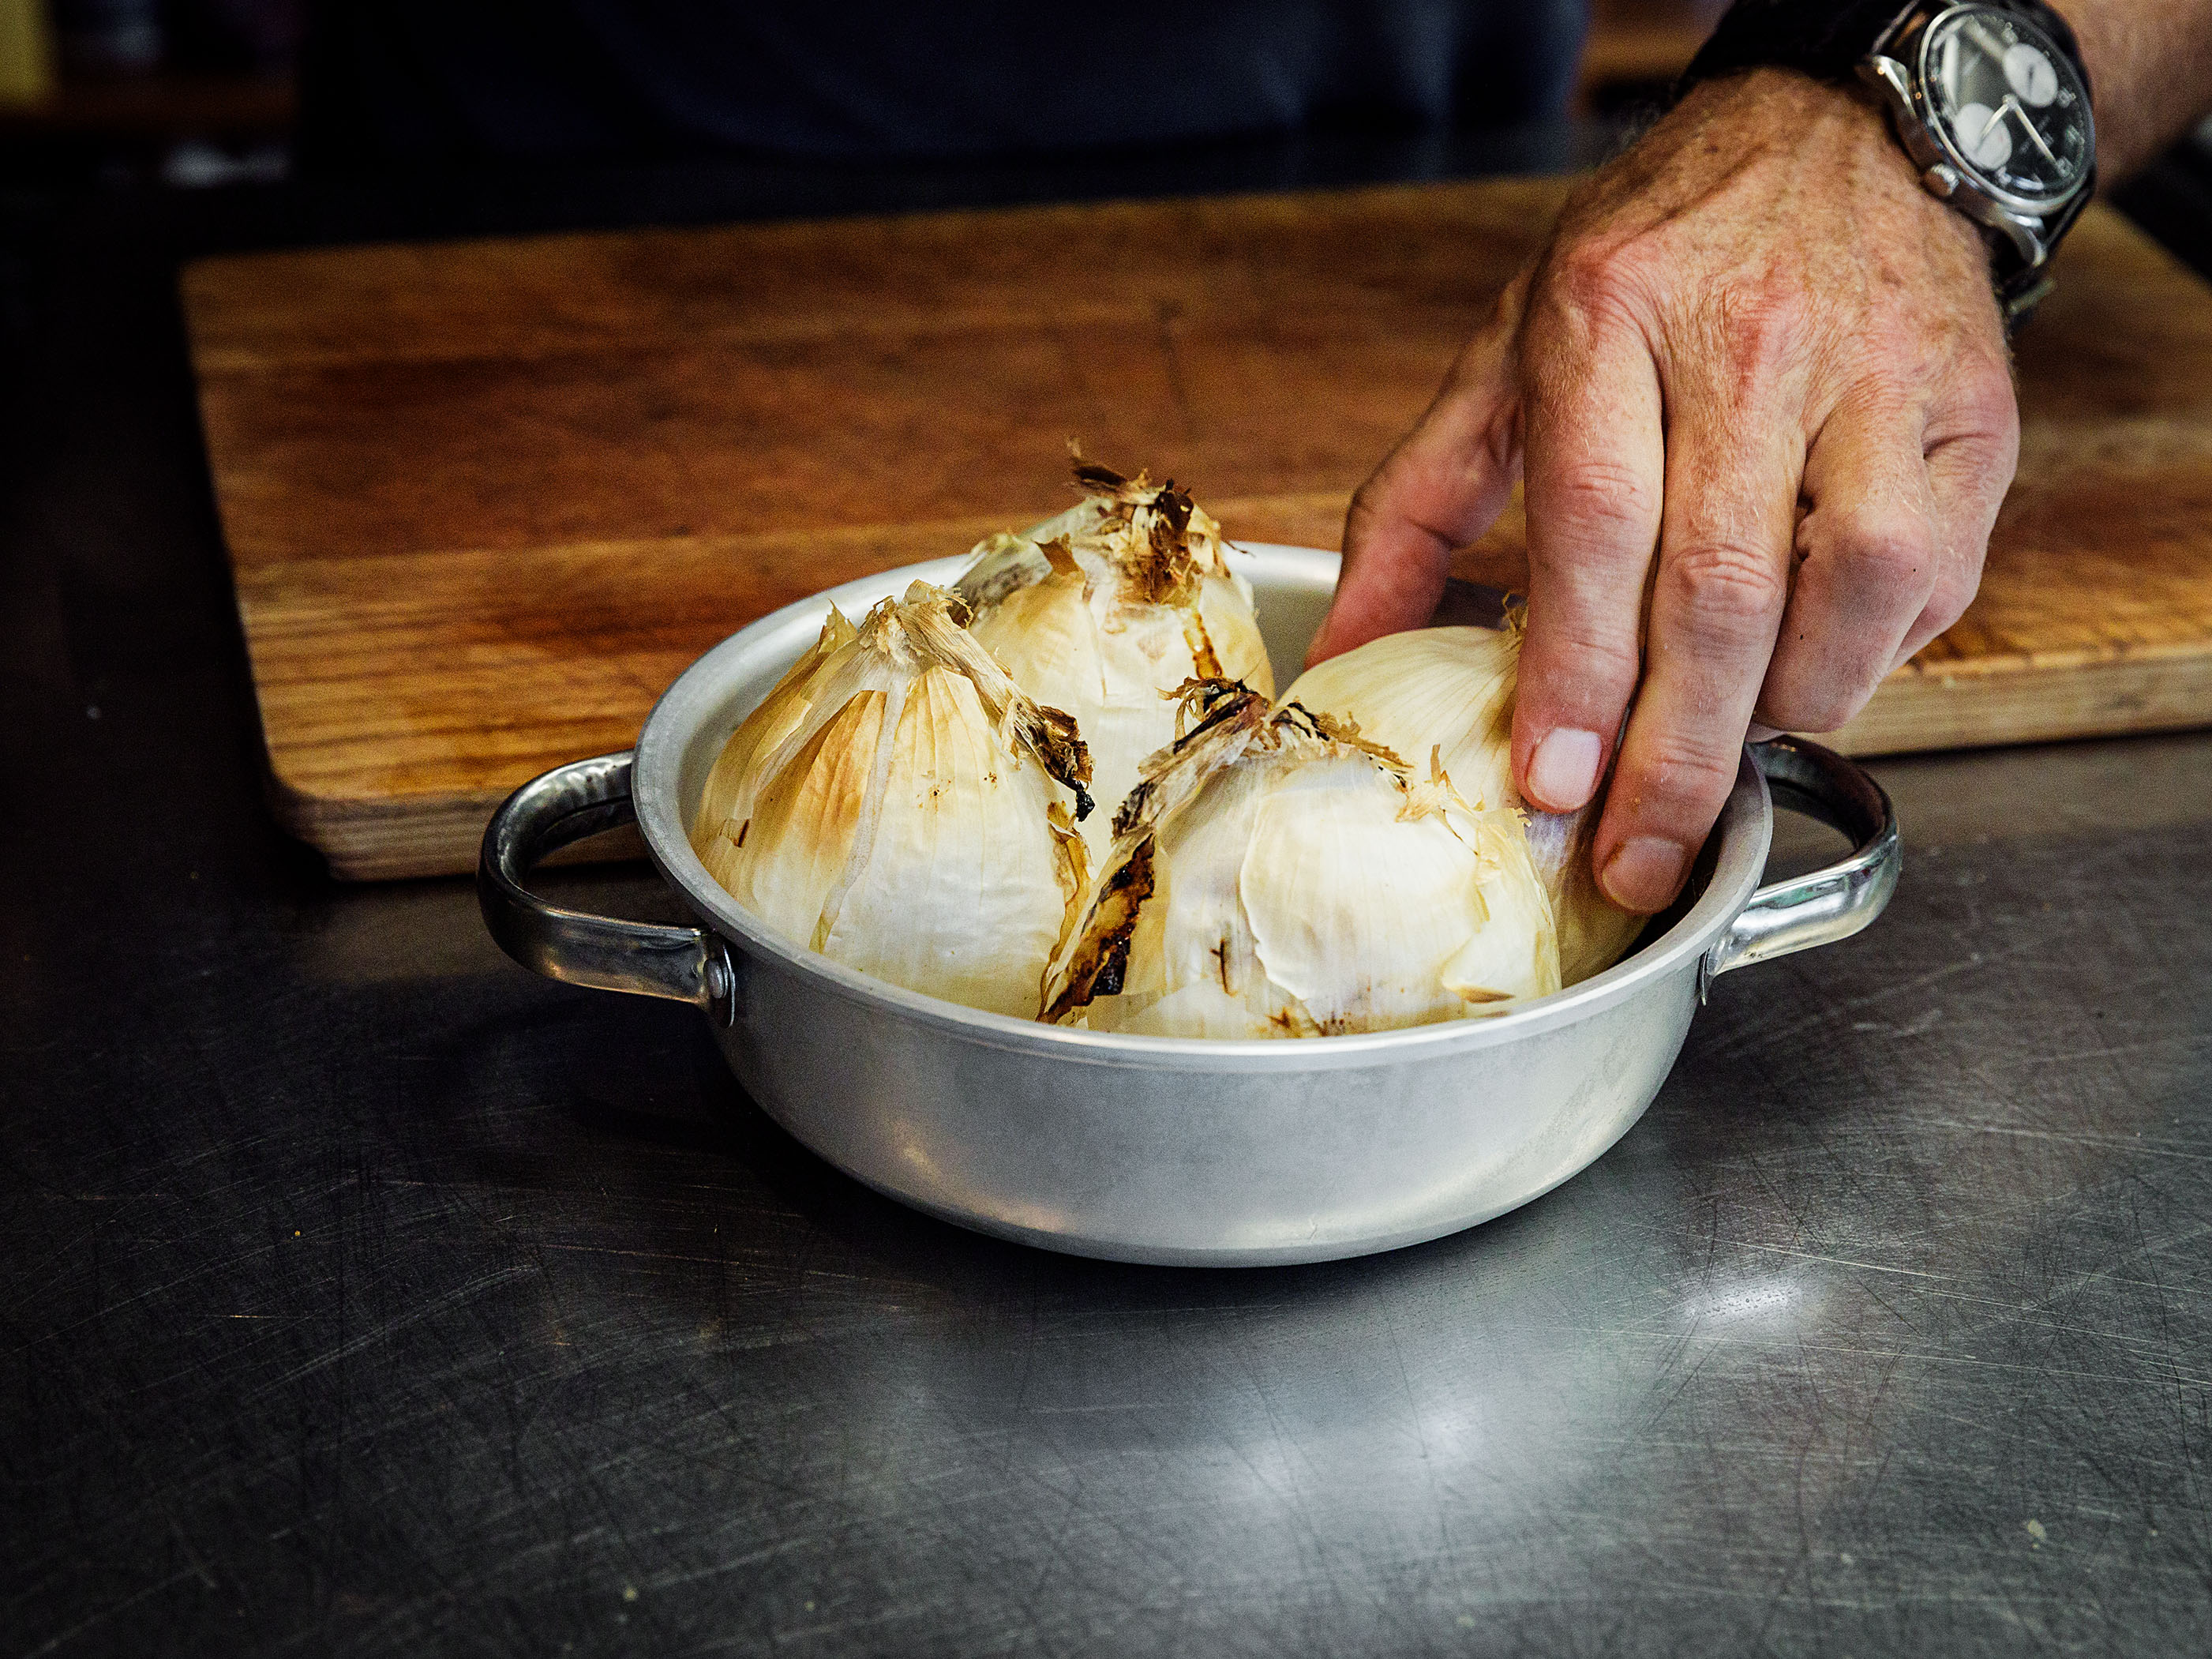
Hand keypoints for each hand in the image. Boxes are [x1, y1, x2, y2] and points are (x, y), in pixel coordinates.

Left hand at [1309, 69, 2019, 912]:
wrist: (1838, 138)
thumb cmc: (1655, 262)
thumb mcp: (1505, 353)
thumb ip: (1416, 505)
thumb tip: (1343, 652)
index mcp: (1609, 318)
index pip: (1595, 527)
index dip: (1577, 674)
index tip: (1556, 784)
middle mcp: (1751, 343)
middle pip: (1718, 588)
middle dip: (1675, 753)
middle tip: (1637, 855)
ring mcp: (1877, 377)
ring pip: (1845, 595)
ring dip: (1781, 706)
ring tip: (1723, 743)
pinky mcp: (1973, 416)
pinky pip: (1932, 580)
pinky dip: (1872, 655)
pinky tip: (1813, 662)